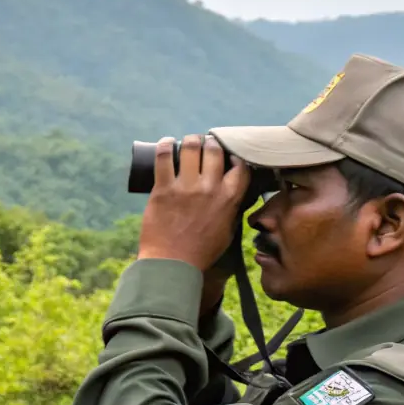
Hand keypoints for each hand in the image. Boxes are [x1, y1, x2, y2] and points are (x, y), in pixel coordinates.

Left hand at [138, 133, 250, 271]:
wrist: (172, 264)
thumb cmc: (201, 252)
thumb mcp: (227, 231)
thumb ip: (231, 210)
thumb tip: (232, 196)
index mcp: (229, 198)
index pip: (240, 165)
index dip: (235, 156)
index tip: (228, 156)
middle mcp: (210, 187)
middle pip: (214, 150)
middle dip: (210, 143)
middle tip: (205, 145)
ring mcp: (186, 187)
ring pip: (191, 147)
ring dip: (190, 141)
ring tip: (187, 142)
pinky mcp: (163, 188)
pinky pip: (163, 157)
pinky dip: (165, 145)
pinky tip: (166, 142)